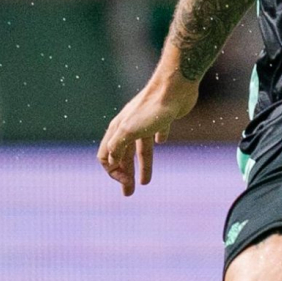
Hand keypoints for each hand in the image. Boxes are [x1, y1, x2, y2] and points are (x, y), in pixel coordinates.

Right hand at [97, 72, 198, 195]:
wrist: (175, 86)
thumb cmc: (153, 108)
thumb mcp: (130, 130)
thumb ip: (117, 146)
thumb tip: (110, 161)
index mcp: (118, 130)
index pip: (106, 156)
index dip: (113, 172)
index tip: (127, 182)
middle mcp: (129, 126)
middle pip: (123, 156)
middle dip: (124, 175)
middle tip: (129, 194)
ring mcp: (146, 122)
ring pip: (140, 148)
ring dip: (142, 166)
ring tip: (146, 183)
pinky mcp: (163, 118)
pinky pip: (157, 131)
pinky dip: (157, 140)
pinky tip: (162, 142)